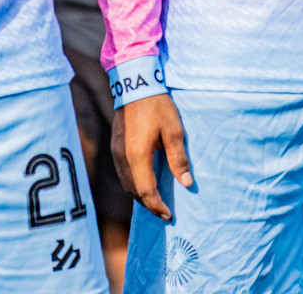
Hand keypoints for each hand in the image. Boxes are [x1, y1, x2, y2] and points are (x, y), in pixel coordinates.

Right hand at [113, 93, 190, 220]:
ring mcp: (116, 153)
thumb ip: (178, 159)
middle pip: (134, 191)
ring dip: (140, 195)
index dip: (157, 206)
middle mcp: (122, 159)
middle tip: (164, 213)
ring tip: (156, 202)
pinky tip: (144, 183)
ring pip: (126, 184)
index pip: (146, 191)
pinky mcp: (115, 147)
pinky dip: (134, 184)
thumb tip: (186, 183)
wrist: (136, 86)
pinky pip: (123, 174)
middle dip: (149, 205)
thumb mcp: (174, 132)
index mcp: (137, 157)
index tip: (169, 216)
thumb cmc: (158, 107)